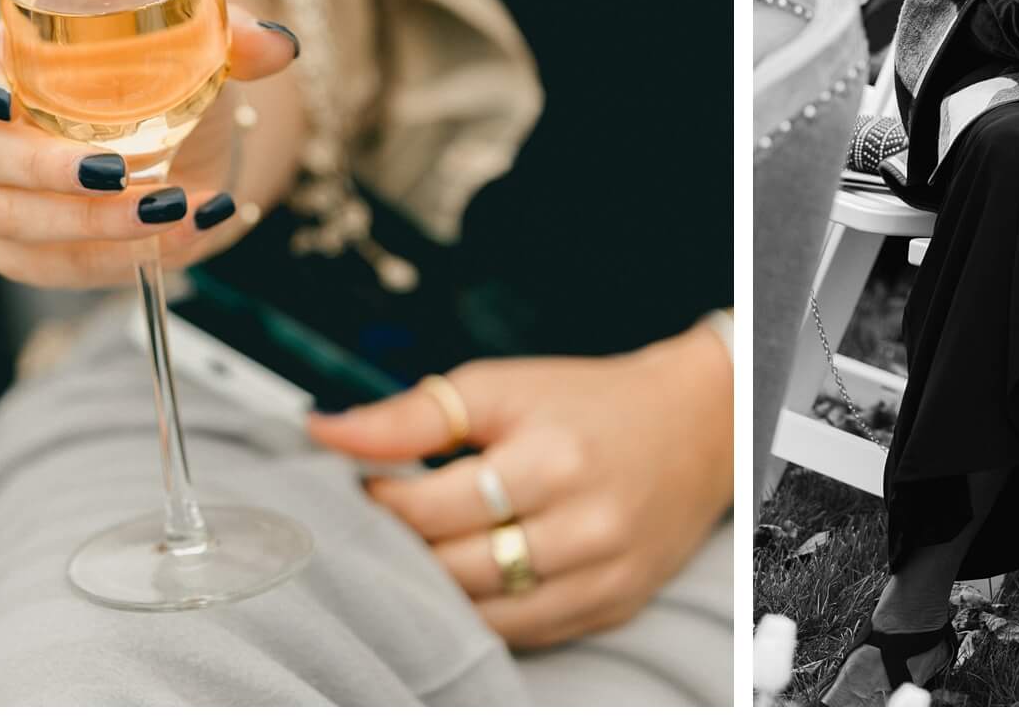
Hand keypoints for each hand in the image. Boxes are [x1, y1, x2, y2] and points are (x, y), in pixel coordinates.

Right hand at [0, 8, 298, 287]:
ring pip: (4, 219)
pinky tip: (170, 241)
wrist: (196, 138)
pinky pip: (42, 265)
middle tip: (116, 169)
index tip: (2, 92)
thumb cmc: (172, 71)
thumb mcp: (199, 40)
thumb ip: (229, 33)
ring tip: (166, 208)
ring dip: (85, 222)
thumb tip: (273, 45)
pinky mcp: (21, 246)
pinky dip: (107, 260)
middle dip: (41, 167)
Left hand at [306, 323, 733, 650]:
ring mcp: (604, 573)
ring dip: (441, 589)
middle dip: (407, 549)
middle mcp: (585, 523)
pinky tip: (472, 578)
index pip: (436, 508)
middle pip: (457, 568)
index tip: (368, 487)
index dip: (384, 502)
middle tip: (388, 524)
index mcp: (553, 458)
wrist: (694, 426)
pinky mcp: (615, 604)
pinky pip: (526, 633)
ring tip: (426, 550)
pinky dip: (488, 611)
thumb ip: (411, 416)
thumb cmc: (588, 403)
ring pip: (487, 612)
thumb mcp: (501, 387)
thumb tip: (324, 432)